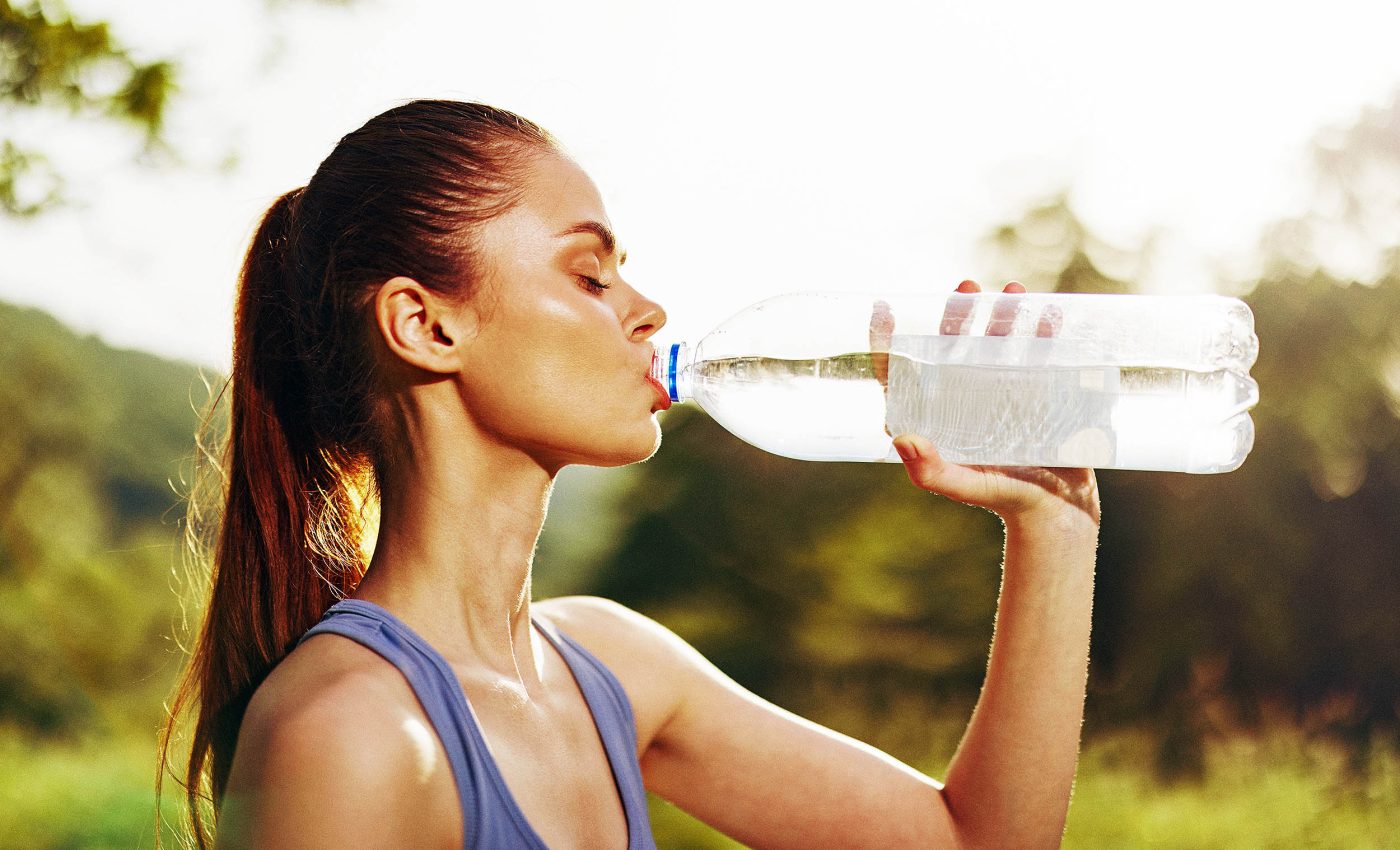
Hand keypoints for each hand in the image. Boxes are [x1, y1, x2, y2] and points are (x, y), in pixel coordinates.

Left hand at [873, 280, 1099, 524]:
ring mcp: (1001, 392)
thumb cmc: (1001, 499)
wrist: (1057, 511)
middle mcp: (963, 398)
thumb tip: (901, 439)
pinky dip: (1046, 332)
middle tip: (968, 286)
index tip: (884, 308)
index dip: (888, 341)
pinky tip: (1051, 315)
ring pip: (997, 342)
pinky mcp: (1036, 393)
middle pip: (953, 345)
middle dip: (959, 312)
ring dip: (1005, 313)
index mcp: (935, 416)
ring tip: (1016, 291)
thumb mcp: (962, 485)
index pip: (903, 373)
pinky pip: (1040, 353)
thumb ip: (930, 470)